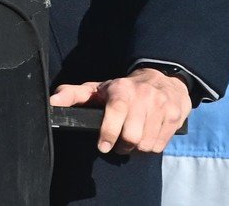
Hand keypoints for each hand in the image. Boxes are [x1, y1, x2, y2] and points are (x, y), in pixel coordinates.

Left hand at [49, 67, 190, 154]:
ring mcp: (161, 106)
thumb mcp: (97, 88)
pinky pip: (160, 145)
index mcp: (121, 89)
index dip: (108, 132)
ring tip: (131, 140)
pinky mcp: (175, 116)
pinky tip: (146, 136)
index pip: (116, 111)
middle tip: (117, 144)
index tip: (103, 146)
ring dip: (137, 148)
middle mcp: (143, 96)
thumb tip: (52, 102)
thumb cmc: (123, 89)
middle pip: (132, 136)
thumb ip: (73, 94)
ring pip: (146, 144)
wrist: (163, 79)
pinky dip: (151, 147)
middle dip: (122, 146)